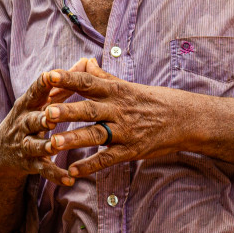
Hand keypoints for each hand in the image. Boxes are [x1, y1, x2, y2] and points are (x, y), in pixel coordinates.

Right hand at [0, 62, 93, 188]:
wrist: (2, 152)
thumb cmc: (29, 118)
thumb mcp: (39, 100)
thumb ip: (63, 83)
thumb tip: (86, 61)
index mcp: (28, 105)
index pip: (34, 92)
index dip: (41, 85)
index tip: (50, 75)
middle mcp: (23, 123)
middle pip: (32, 120)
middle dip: (41, 119)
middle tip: (50, 117)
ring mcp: (25, 144)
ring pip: (35, 145)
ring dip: (46, 146)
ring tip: (56, 147)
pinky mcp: (30, 163)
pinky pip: (44, 170)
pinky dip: (56, 175)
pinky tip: (69, 179)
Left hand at [41, 63, 194, 177]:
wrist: (186, 119)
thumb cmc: (154, 101)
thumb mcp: (129, 86)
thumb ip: (103, 77)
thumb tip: (85, 61)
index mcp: (116, 91)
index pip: (88, 82)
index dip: (68, 79)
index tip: (48, 76)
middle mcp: (119, 109)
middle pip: (89, 109)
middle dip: (67, 111)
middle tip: (47, 112)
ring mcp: (125, 131)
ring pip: (96, 135)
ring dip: (74, 139)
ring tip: (53, 144)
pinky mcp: (131, 150)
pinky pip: (108, 158)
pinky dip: (90, 165)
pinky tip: (73, 171)